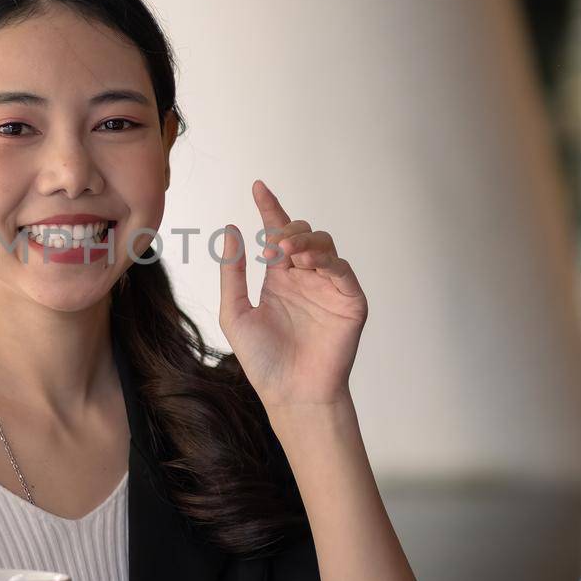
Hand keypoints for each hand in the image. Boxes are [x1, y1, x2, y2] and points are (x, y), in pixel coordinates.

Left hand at [217, 178, 367, 410]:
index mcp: (279, 279)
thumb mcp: (236, 312)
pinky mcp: (349, 302)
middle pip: (303, 234)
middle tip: (273, 242)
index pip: (275, 235)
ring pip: (325, 247)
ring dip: (305, 242)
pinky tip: (306, 264)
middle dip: (288, 229)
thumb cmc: (263, 360)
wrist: (290, 393)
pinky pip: (342, 271)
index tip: (258, 186)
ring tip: (286, 251)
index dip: (269, 208)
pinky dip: (326, 261)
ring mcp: (328, 289)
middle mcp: (305, 279)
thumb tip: (230, 231)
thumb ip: (232, 273)